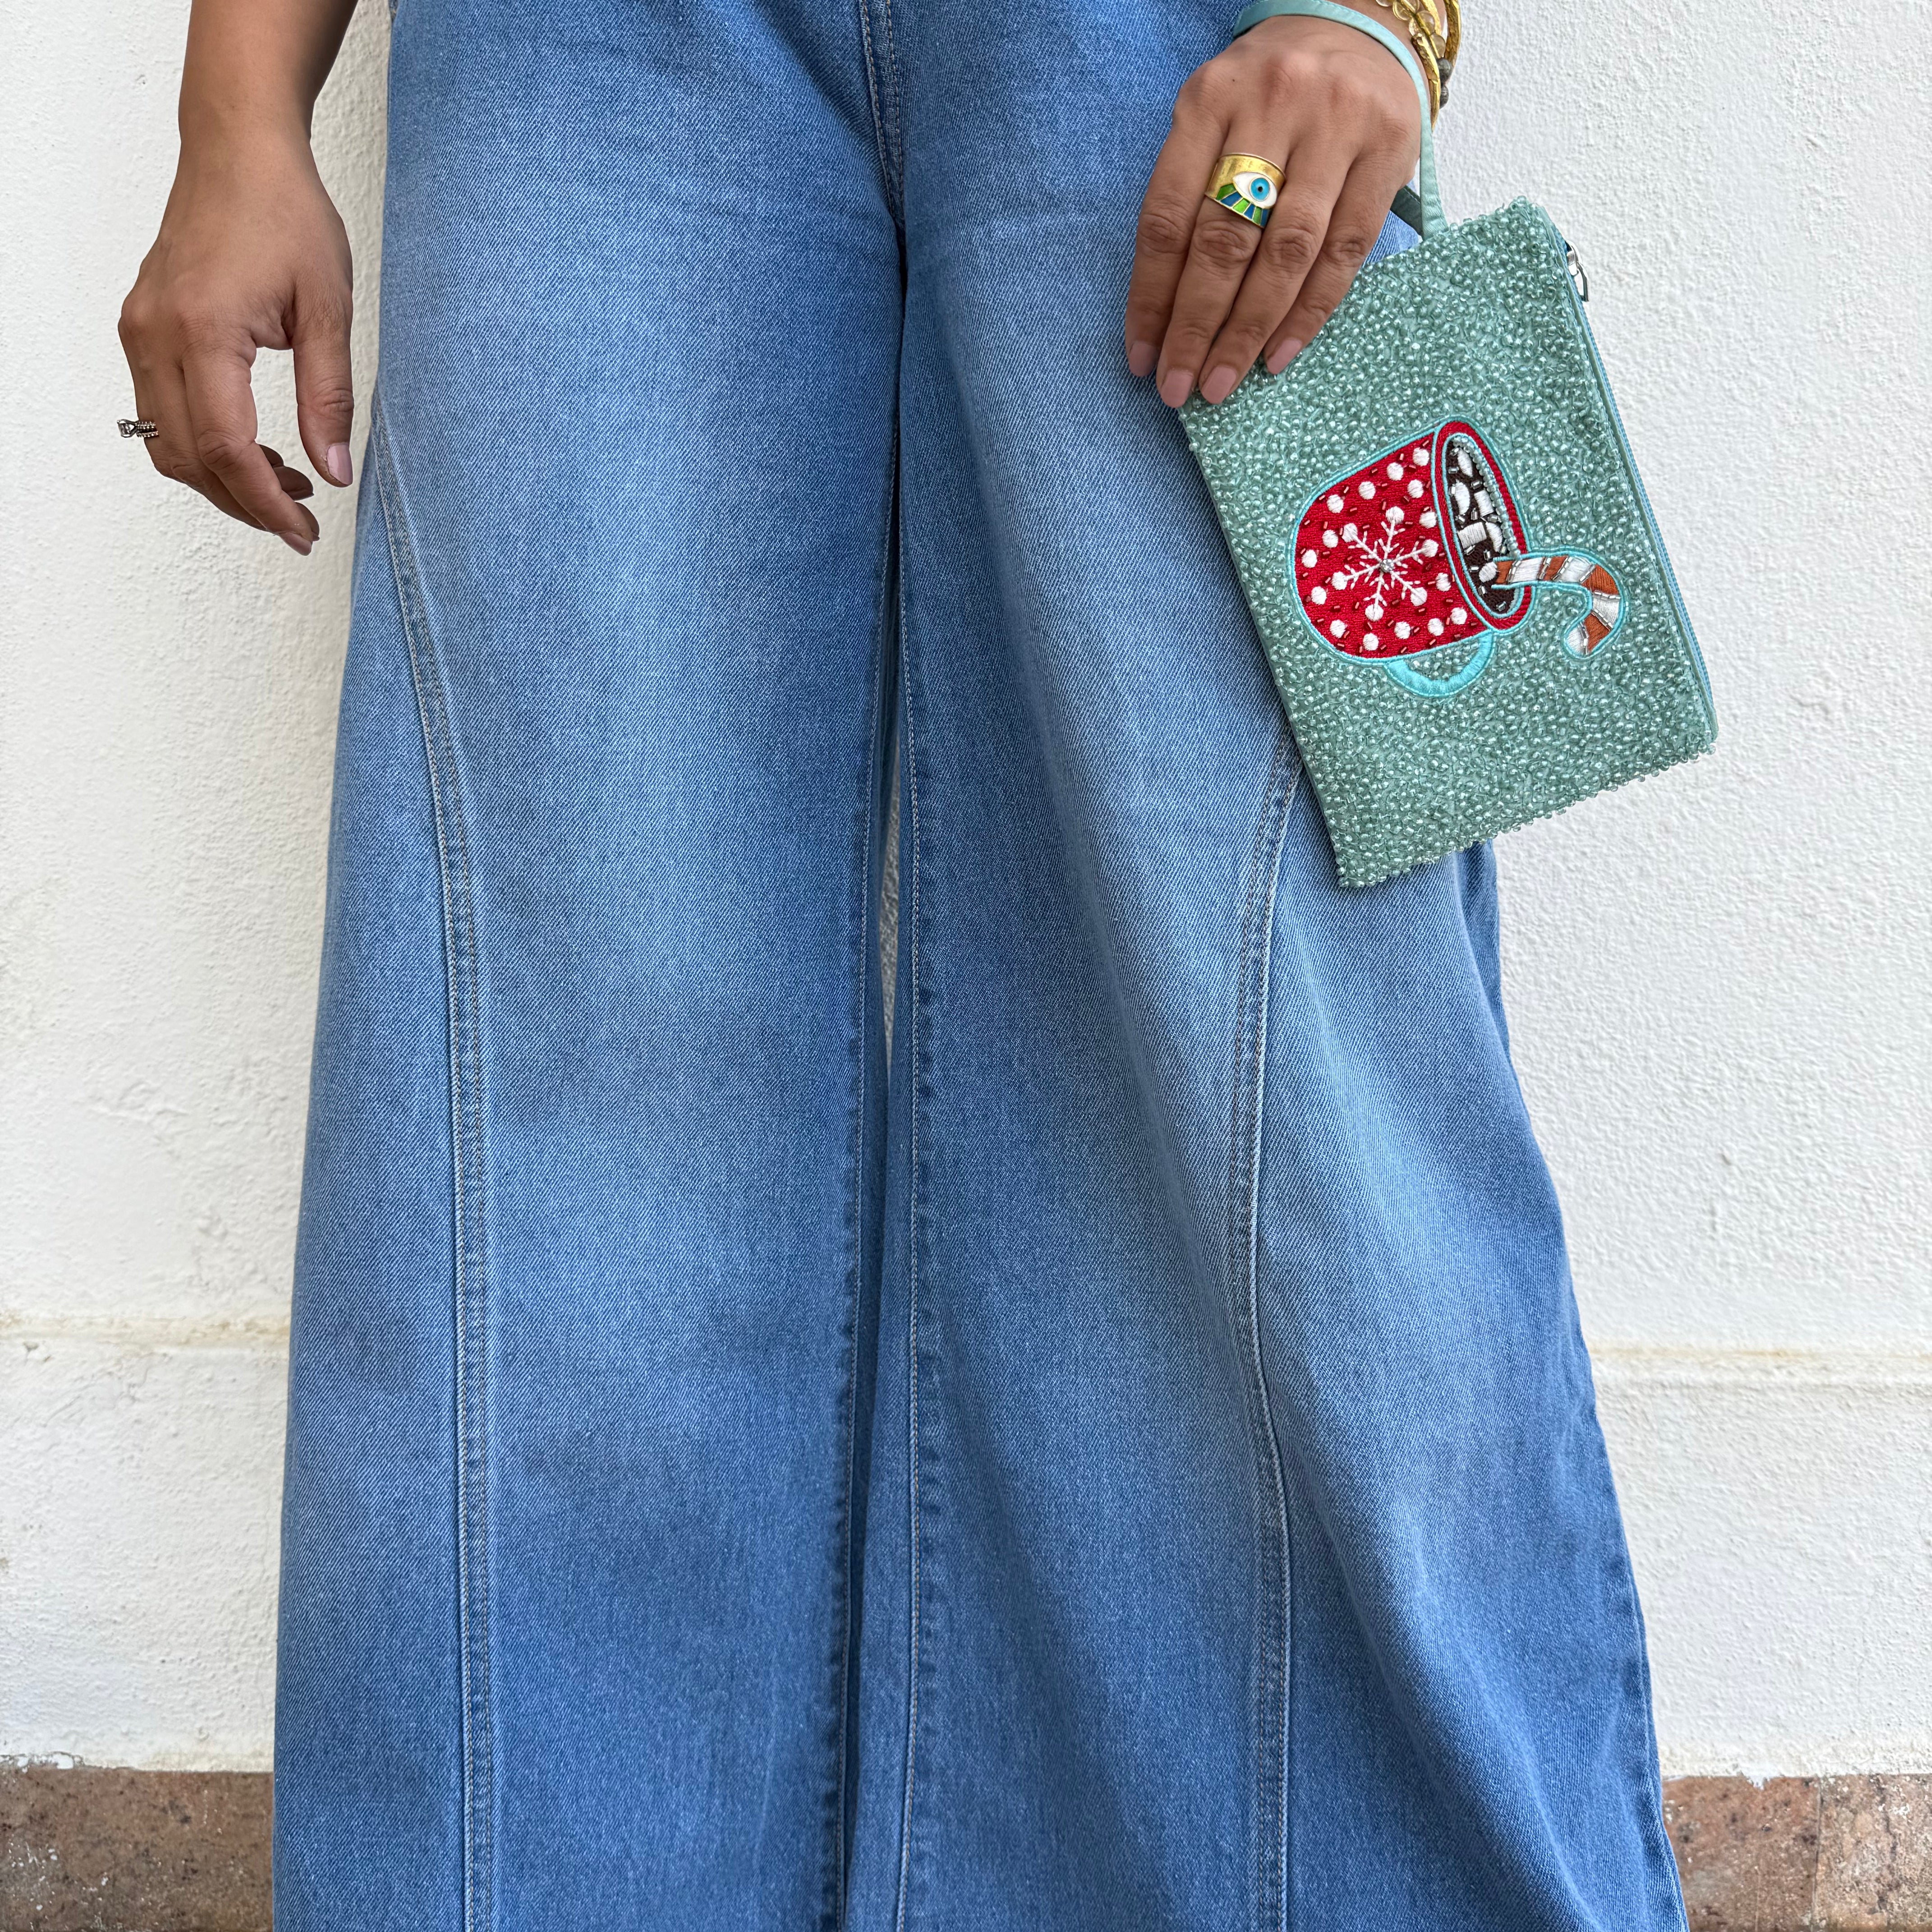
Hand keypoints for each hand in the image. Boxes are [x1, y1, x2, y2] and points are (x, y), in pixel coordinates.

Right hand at [119, 124, 353, 554]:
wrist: (239, 151)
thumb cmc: (285, 214)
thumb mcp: (329, 311)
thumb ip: (329, 399)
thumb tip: (334, 472)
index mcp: (205, 331)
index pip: (228, 450)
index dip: (266, 504)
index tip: (304, 532)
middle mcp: (157, 334)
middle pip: (189, 459)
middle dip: (245, 502)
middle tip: (300, 520)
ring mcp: (141, 330)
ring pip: (166, 443)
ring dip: (222, 479)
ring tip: (287, 484)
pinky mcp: (142, 326)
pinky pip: (160, 410)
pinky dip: (203, 444)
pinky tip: (255, 447)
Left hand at [1125, 10, 1419, 407]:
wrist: (1360, 30)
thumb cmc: (1269, 95)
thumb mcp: (1214, 117)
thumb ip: (1189, 193)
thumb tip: (1166, 310)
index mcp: (1210, 98)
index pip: (1168, 216)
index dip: (1151, 296)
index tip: (1141, 356)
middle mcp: (1274, 105)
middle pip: (1226, 238)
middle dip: (1197, 325)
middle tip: (1178, 386)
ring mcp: (1336, 127)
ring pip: (1286, 252)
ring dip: (1249, 330)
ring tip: (1222, 381)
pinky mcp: (1388, 154)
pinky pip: (1344, 253)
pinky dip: (1308, 313)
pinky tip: (1278, 354)